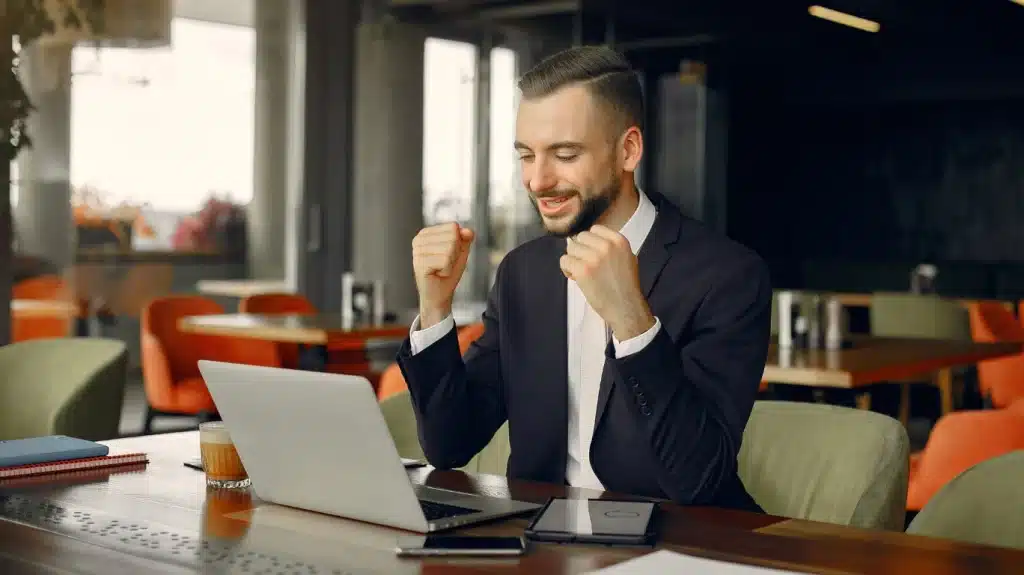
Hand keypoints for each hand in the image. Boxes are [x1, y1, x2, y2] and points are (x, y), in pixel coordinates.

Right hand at [412, 222, 474, 327]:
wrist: (439, 295)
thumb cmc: (448, 273)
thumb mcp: (460, 252)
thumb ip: (465, 239)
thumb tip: (468, 231)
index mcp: (426, 233)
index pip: (453, 227)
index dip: (458, 243)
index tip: (449, 255)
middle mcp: (419, 239)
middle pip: (452, 237)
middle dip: (455, 254)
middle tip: (445, 264)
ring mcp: (417, 251)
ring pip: (449, 248)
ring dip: (451, 263)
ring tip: (441, 269)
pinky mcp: (420, 263)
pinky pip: (446, 260)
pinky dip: (447, 270)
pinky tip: (438, 274)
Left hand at [560, 225, 654, 340]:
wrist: (626, 307)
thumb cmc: (626, 286)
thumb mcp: (628, 258)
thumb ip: (611, 246)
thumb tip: (586, 240)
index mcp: (619, 241)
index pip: (594, 229)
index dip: (590, 242)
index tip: (592, 253)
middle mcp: (606, 246)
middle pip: (580, 238)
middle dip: (580, 250)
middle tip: (586, 265)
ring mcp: (593, 257)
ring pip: (570, 249)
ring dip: (573, 261)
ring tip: (581, 273)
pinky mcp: (582, 270)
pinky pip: (564, 261)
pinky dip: (567, 270)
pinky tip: (576, 278)